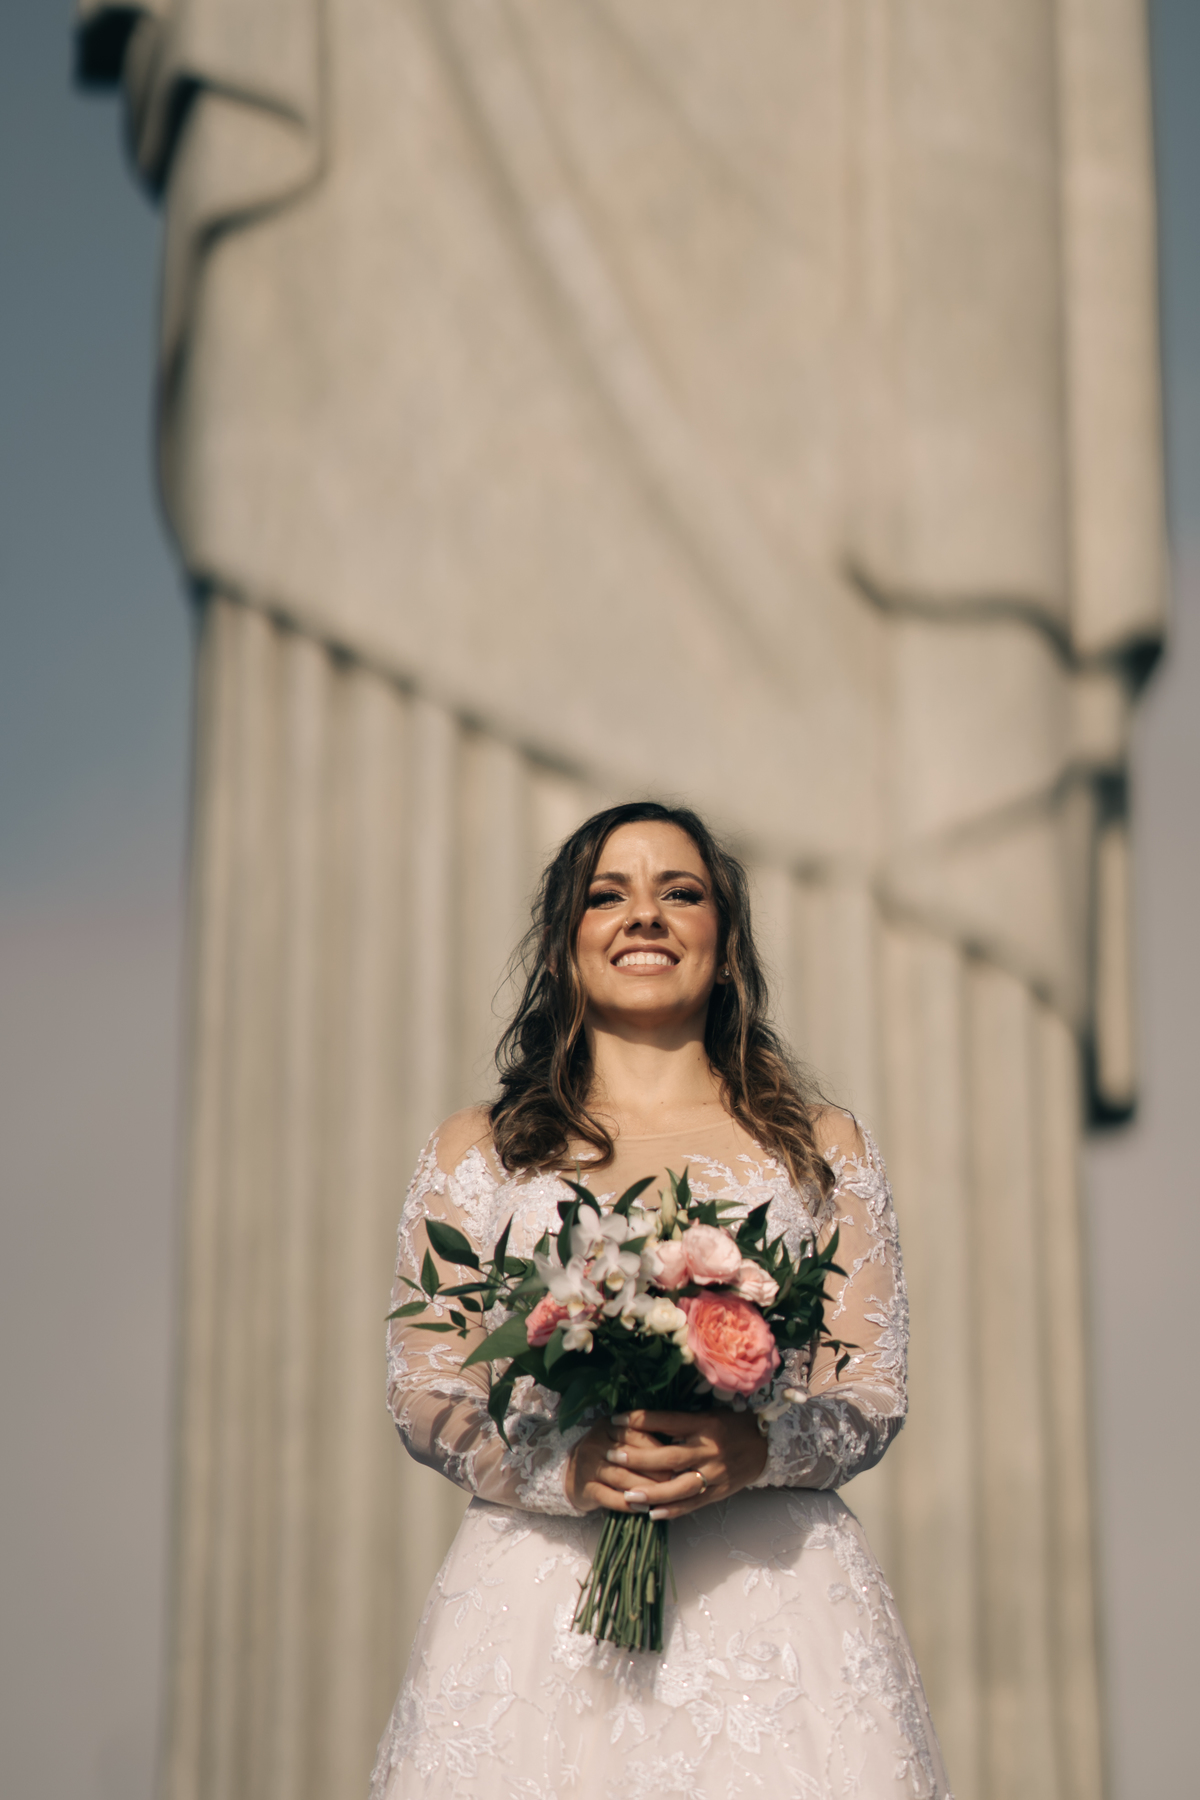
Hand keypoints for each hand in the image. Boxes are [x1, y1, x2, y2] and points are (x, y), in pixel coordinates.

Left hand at [566, 1408, 767, 1518]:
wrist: (766, 1444)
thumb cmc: (732, 1423)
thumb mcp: (709, 1413)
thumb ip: (681, 1419)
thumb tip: (643, 1418)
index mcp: (705, 1424)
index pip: (668, 1421)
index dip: (640, 1420)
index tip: (616, 1419)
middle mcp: (709, 1450)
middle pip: (669, 1456)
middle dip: (638, 1457)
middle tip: (612, 1456)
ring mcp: (714, 1474)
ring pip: (679, 1487)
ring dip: (651, 1492)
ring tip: (627, 1494)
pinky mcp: (718, 1493)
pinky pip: (693, 1504)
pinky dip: (672, 1511)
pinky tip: (652, 1514)